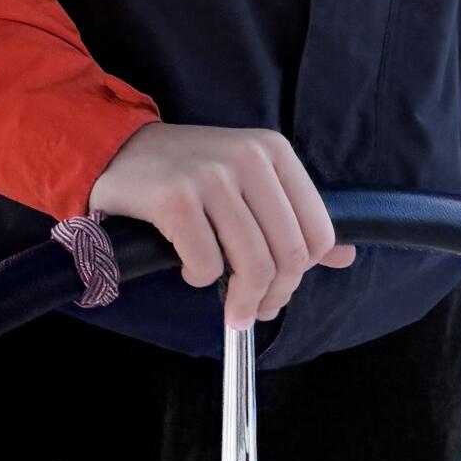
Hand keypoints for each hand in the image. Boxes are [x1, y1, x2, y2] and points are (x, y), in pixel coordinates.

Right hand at [86, 122, 354, 329]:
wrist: (116, 150)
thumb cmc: (187, 173)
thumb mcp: (248, 182)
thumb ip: (294, 216)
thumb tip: (344, 257)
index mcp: (273, 151)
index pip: (319, 232)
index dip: (301, 273)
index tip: (277, 288)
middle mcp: (246, 157)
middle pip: (289, 254)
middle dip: (274, 295)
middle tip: (253, 310)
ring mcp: (210, 175)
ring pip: (253, 264)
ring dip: (241, 300)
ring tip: (230, 308)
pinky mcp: (175, 198)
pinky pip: (206, 264)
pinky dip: (200, 279)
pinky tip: (188, 268)